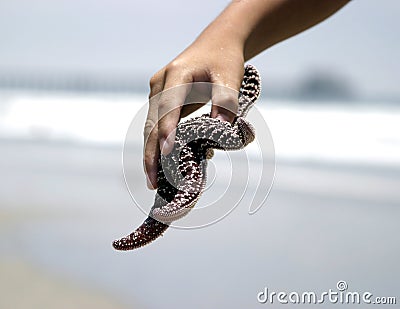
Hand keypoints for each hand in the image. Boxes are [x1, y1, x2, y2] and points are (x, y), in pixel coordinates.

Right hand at [143, 33, 244, 188]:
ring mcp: (158, 93)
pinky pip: (156, 127)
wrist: (215, 45)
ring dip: (151, 154)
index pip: (168, 106)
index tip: (167, 153)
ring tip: (153, 181)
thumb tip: (219, 129)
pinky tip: (161, 166)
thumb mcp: (230, 76)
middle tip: (153, 183)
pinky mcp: (161, 101)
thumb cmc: (224, 60)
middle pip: (152, 123)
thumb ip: (226, 100)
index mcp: (177, 74)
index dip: (167, 130)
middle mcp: (160, 85)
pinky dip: (158, 146)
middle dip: (151, 153)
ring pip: (150, 128)